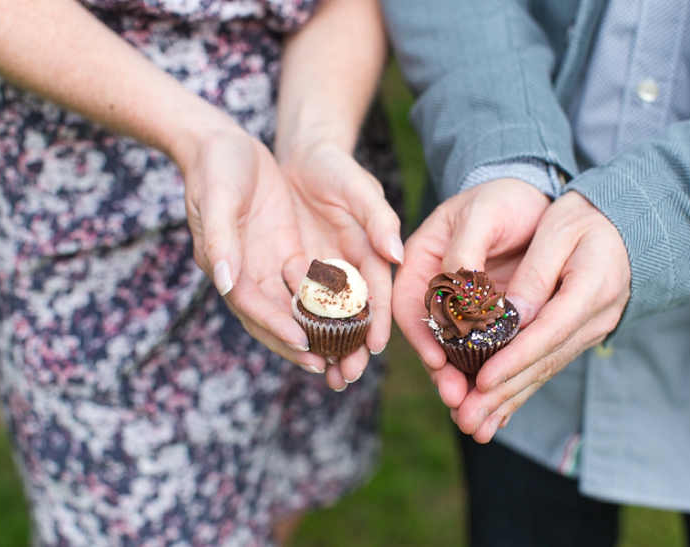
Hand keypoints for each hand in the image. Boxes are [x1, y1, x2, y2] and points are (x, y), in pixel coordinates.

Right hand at [178, 127, 327, 373]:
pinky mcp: (288, 252)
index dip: (279, 329)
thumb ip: (220, 242)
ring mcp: (270, 265)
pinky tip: (357, 317)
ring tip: (351, 357)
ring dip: (323, 333)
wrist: (223, 143)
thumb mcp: (215, 198)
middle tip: (336, 372)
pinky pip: (313, 285)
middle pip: (279, 320)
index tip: (306, 347)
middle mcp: (250, 274)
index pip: (255, 307)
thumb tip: (227, 284)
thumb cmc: (215, 167)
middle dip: (306, 347)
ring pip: (299, 309)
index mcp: (229, 267)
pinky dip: (331, 303)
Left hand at [281, 139, 403, 389]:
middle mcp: (350, 269)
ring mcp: (323, 273)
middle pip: (353, 315)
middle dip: (351, 348)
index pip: (378, 292)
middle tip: (346, 378)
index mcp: (371, 253)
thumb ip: (378, 220)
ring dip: (325, 346)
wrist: (300, 154)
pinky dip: (296, 325)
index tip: (374, 348)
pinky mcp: (298, 270)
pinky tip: (292, 348)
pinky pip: (297, 302)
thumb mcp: (359, 188)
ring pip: (325, 317)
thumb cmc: (334, 166)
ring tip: (323, 377)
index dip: (378, 320)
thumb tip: (397, 255)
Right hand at [392, 179, 550, 409]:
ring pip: (456, 352)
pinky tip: (499, 403)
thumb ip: (465, 251)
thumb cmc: (503, 199)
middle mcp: (436, 289)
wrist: (536, 200)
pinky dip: (491, 376)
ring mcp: (462, 309)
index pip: (407, 304)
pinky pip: (485, 352)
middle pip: (430, 337)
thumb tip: (457, 289)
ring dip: (464, 382)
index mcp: (421, 261)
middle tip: (457, 399)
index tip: (438, 360)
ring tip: (476, 412)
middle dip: (442, 371)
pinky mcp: (487, 321)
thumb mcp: (483, 214)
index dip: (419, 335)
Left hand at [454, 190, 630, 442]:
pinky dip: (520, 390)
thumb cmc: (586, 219)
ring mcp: (588, 331)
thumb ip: (537, 272)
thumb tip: (513, 314)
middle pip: (543, 362)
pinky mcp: (576, 336)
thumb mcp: (560, 230)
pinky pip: (547, 366)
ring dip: (508, 400)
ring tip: (473, 425)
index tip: (482, 381)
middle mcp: (594, 319)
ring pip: (544, 371)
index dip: (513, 360)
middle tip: (467, 419)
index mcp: (591, 289)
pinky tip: (497, 412)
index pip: (547, 332)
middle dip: (503, 393)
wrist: (625, 227)